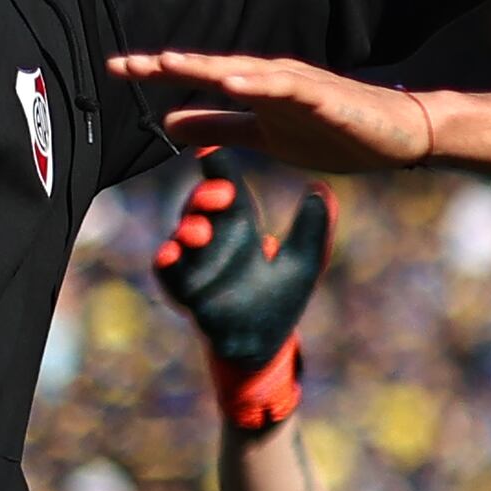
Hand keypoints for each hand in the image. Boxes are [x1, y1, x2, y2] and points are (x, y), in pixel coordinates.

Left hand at [110, 52, 430, 174]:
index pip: (201, 79)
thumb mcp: (266, 136)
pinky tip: (235, 84)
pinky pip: (290, 88)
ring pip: (247, 72)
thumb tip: (168, 122)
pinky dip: (261, 84)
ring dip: (207, 67)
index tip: (116, 69)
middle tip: (124, 64)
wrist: (401, 134)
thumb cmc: (336, 132)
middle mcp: (273, 78)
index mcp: (257, 88)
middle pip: (214, 68)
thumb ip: (220, 127)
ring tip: (168, 64)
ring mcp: (300, 85)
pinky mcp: (327, 97)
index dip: (159, 74)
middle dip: (170, 66)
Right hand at [153, 152, 330, 371]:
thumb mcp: (303, 261)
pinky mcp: (182, 290)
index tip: (211, 148)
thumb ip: (312, 228)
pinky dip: (167, 263)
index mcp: (238, 226)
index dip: (217, 169)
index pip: (225, 190)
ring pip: (182, 238)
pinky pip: (169, 273)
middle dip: (204, 198)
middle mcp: (212, 239)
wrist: (261, 342)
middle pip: (200, 209)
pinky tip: (170, 254)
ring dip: (187, 229)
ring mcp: (193, 263)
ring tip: (199, 229)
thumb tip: (322, 187)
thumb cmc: (278, 297)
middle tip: (221, 192)